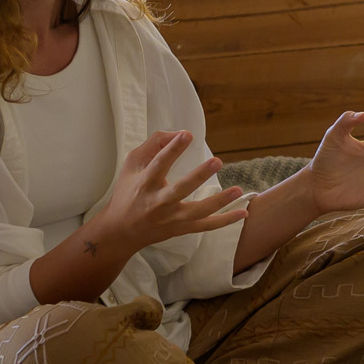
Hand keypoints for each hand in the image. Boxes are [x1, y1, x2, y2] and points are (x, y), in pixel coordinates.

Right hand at [87, 130, 243, 258]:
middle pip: (181, 189)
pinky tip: (243, 213)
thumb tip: (179, 133)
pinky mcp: (181, 229)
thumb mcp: (133, 163)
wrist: (121, 231)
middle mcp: (158, 202)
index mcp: (145, 183)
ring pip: (197, 212)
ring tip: (237, 189)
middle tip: (217, 161)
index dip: (172, 148)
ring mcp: (171, 218)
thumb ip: (154, 144)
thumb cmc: (127, 191)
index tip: (187, 135)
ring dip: (219, 202)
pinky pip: (205, 226)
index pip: (159, 164)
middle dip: (199, 176)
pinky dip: (225, 221)